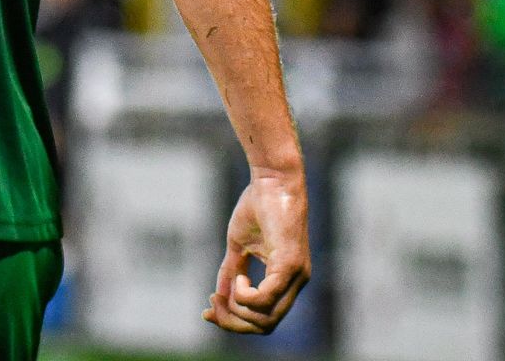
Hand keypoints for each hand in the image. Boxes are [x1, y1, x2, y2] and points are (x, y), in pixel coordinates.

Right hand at [204, 167, 309, 334]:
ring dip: (237, 310)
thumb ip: (231, 271)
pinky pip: (265, 299)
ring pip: (265, 318)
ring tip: (225, 288)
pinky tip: (239, 278)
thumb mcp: (239, 245)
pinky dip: (245, 296)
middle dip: (232, 322)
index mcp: (285, 279)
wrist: (274, 179)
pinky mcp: (290, 265)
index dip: (234, 321)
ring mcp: (296, 276)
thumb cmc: (259, 205)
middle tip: (211, 305)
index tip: (208, 310)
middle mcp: (295, 282)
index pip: (263, 318)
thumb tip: (218, 296)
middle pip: (264, 325)